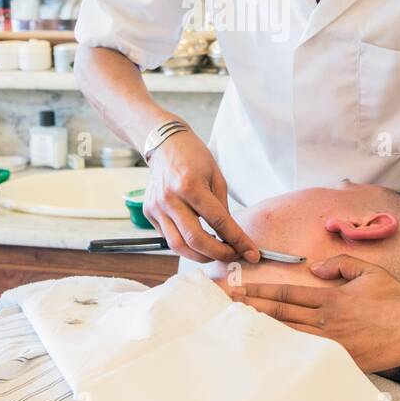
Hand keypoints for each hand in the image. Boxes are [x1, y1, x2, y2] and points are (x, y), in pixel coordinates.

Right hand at [143, 128, 258, 263]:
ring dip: (200, 256)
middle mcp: (171, 198)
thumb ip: (222, 206)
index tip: (251, 253)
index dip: (237, 240)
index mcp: (191, 185)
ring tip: (215, 253)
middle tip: (234, 255)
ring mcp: (157, 207)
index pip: (218, 221)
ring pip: (178, 246)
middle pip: (196, 240)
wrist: (164, 144)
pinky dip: (185, 245)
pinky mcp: (148, 213)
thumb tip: (229, 235)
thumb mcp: (216, 176)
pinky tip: (197, 241)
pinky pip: (168, 238)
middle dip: (219, 254)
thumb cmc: (193, 156)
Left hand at [233, 255, 399, 372]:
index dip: (261, 292)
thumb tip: (314, 268)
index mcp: (329, 295)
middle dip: (253, 309)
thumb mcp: (365, 269)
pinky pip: (310, 356)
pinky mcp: (342, 358)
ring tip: (242, 327)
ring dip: (266, 330)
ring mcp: (332, 340)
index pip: (287, 292)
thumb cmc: (393, 295)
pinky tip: (274, 353)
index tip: (241, 290)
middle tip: (229, 308)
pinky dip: (290, 353)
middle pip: (281, 313)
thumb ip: (338, 265)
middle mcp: (325, 317)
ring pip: (290, 334)